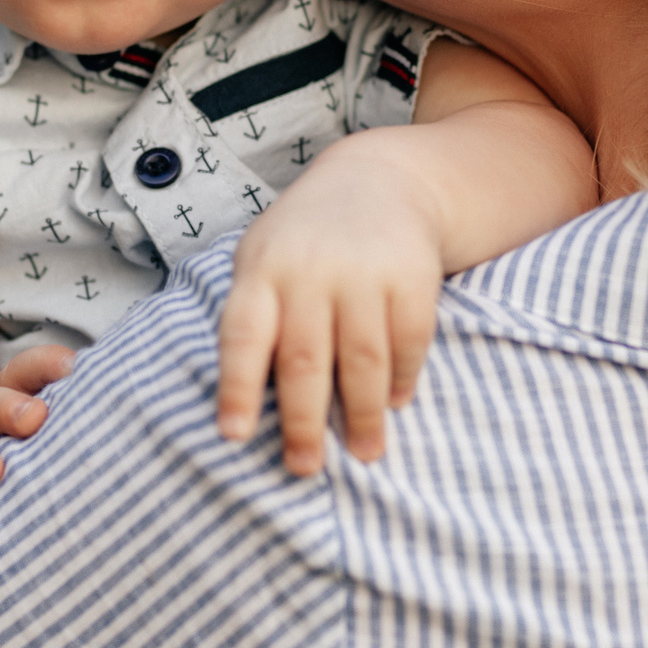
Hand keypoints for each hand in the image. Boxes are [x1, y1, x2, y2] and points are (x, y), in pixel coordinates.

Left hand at [216, 162, 441, 477]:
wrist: (378, 180)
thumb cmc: (304, 240)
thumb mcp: (262, 260)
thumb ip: (253, 320)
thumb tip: (246, 405)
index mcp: (262, 271)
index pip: (243, 336)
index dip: (237, 388)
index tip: (234, 436)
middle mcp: (310, 270)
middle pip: (304, 359)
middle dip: (304, 422)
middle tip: (304, 468)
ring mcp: (364, 271)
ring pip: (362, 359)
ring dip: (362, 414)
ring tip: (363, 453)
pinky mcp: (412, 274)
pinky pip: (410, 340)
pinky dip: (403, 378)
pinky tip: (396, 402)